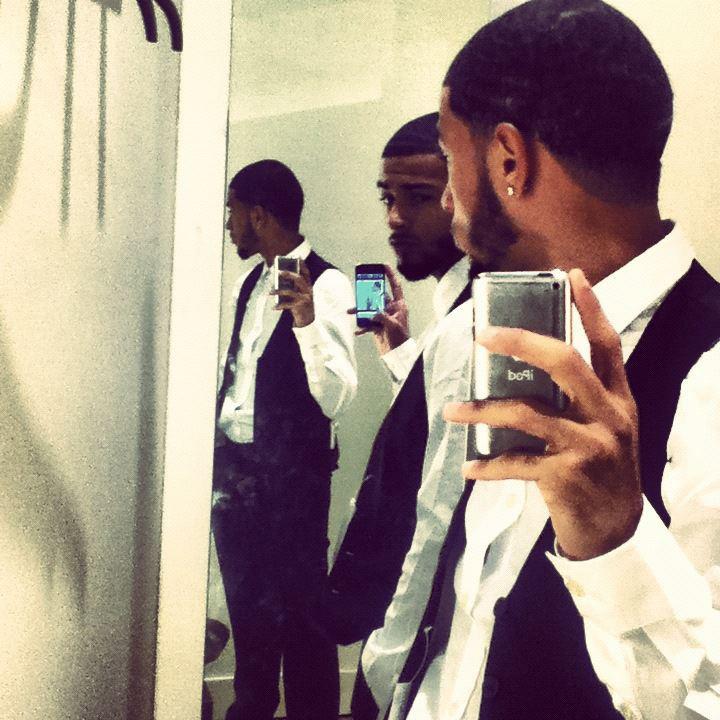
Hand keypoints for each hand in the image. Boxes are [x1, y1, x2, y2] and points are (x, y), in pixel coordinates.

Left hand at [271, 261, 314, 327]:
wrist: (309, 321)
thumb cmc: (302, 306)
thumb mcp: (299, 295)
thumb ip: (293, 288)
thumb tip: (279, 281)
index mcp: (308, 286)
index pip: (306, 273)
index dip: (302, 265)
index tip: (297, 258)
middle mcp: (308, 291)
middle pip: (299, 279)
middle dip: (288, 274)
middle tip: (278, 272)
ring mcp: (305, 299)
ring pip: (291, 292)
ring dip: (279, 291)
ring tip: (270, 292)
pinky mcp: (300, 307)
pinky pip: (288, 305)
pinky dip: (280, 306)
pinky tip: (273, 307)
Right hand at [348, 264, 409, 354]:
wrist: (397, 355)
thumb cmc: (400, 339)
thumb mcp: (393, 326)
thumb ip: (383, 316)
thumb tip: (373, 312)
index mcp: (399, 306)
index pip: (395, 287)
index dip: (390, 275)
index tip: (384, 265)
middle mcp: (391, 309)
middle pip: (378, 295)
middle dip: (368, 291)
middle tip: (359, 282)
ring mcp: (383, 317)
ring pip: (369, 309)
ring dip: (359, 310)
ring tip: (349, 312)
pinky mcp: (377, 325)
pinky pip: (366, 323)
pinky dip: (361, 326)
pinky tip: (357, 331)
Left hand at [443, 269, 642, 560]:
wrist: (616, 530)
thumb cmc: (602, 470)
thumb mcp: (602, 429)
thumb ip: (577, 399)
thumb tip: (522, 369)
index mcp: (618, 399)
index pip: (607, 345)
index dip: (590, 309)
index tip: (571, 276)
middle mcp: (607, 417)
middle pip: (566, 364)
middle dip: (522, 343)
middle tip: (484, 335)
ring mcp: (588, 446)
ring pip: (527, 414)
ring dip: (482, 411)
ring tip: (452, 411)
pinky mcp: (565, 476)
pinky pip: (516, 463)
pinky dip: (488, 465)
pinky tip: (469, 468)